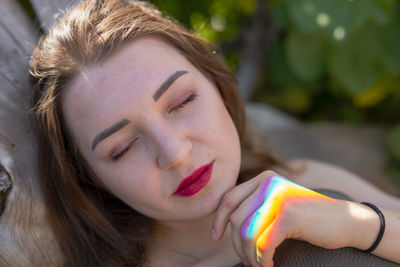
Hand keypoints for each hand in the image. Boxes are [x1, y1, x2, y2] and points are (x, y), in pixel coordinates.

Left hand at [212, 171, 360, 266]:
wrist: (346, 220)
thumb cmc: (308, 218)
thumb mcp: (278, 204)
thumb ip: (256, 206)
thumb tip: (224, 225)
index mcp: (263, 179)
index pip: (229, 198)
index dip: (218, 220)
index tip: (216, 237)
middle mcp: (269, 183)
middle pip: (236, 219)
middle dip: (237, 245)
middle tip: (247, 260)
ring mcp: (278, 198)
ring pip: (247, 233)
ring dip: (249, 255)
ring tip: (258, 264)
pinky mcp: (288, 215)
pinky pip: (263, 244)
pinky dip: (262, 259)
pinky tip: (269, 265)